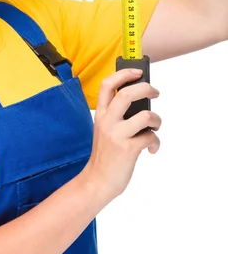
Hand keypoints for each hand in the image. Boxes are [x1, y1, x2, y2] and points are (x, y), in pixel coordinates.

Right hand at [83, 68, 161, 202]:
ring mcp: (117, 135)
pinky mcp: (128, 149)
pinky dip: (155, 142)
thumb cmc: (105, 155)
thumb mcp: (105, 130)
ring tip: (155, 128)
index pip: (107, 85)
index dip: (123, 74)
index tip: (137, 72)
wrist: (97, 181)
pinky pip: (150, 138)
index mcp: (100, 115)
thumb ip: (117, 116)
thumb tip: (142, 102)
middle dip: (146, 88)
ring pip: (145, 116)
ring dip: (157, 120)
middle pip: (127, 94)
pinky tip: (151, 149)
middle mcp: (107, 122)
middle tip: (156, 93)